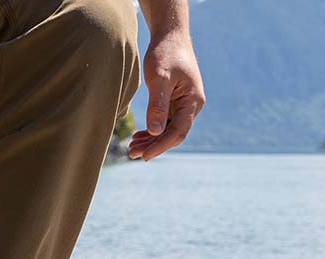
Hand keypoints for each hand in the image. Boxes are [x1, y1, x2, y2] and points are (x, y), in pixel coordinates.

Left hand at [129, 32, 205, 160]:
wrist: (170, 35)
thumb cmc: (165, 53)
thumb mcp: (159, 78)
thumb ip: (157, 105)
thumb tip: (156, 132)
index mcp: (192, 101)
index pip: (178, 132)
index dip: (160, 146)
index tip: (144, 156)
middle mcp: (192, 105)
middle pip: (173, 134)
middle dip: (154, 145)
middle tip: (132, 154)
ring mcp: (184, 104)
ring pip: (168, 129)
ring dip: (152, 140)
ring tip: (132, 147)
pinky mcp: (175, 101)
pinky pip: (165, 121)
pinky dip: (153, 129)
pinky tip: (139, 135)